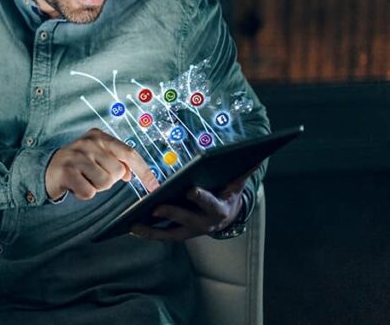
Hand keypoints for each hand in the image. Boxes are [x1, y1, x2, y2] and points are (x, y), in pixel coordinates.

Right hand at [45, 128, 159, 200]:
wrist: (45, 168)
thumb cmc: (77, 164)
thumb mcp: (97, 156)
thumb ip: (116, 161)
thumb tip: (130, 174)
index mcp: (99, 136)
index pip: (130, 153)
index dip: (144, 171)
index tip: (154, 186)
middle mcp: (88, 142)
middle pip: (117, 171)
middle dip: (109, 180)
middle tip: (93, 176)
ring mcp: (76, 155)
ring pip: (104, 183)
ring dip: (96, 187)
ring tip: (84, 179)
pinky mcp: (66, 171)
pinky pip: (89, 192)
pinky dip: (83, 194)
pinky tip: (75, 185)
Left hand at [130, 163, 258, 240]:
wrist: (228, 216)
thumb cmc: (227, 193)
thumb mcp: (236, 182)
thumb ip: (244, 170)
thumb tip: (258, 155)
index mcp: (219, 209)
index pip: (209, 203)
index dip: (201, 197)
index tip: (190, 190)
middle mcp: (205, 224)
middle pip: (187, 219)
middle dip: (172, 213)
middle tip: (155, 207)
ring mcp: (192, 231)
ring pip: (171, 233)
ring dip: (152, 230)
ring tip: (133, 223)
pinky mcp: (181, 234)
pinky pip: (162, 235)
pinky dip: (148, 232)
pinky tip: (131, 226)